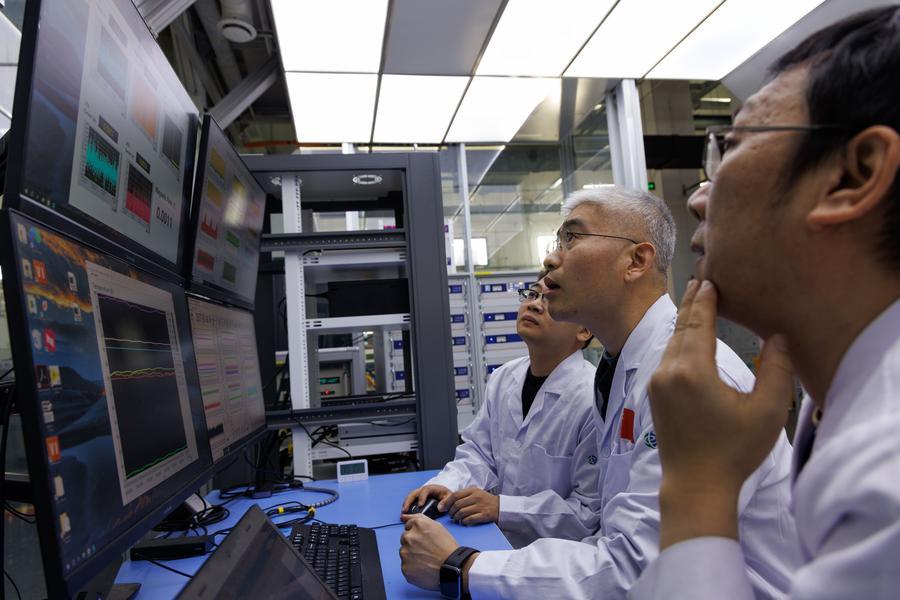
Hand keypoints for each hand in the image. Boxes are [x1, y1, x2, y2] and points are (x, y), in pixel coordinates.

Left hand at [399, 514, 458, 589]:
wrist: (452, 567)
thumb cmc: (447, 548)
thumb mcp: (437, 526)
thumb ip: (418, 518)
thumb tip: (404, 517)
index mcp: (417, 525)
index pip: (408, 526)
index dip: (417, 533)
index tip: (423, 540)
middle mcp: (409, 537)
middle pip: (405, 539)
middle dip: (413, 544)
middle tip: (426, 550)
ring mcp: (405, 553)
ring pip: (404, 552)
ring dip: (411, 555)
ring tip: (426, 559)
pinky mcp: (405, 567)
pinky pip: (405, 566)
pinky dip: (412, 567)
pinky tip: (423, 567)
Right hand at [401, 484, 450, 513]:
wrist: (445, 494)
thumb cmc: (446, 495)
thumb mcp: (449, 497)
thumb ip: (446, 502)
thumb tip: (439, 508)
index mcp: (431, 488)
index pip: (425, 490)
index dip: (422, 497)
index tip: (420, 505)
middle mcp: (423, 490)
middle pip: (414, 493)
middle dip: (409, 501)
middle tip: (405, 510)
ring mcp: (419, 494)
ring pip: (410, 497)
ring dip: (406, 503)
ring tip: (403, 512)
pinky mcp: (417, 499)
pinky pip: (411, 501)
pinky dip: (407, 505)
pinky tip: (405, 513)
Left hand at [441, 487, 498, 524]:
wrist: (502, 507)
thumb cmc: (486, 501)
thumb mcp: (475, 494)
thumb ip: (463, 497)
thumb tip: (446, 503)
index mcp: (472, 490)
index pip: (455, 495)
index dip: (446, 502)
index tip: (441, 508)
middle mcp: (476, 497)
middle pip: (457, 505)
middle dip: (451, 511)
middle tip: (450, 515)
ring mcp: (481, 506)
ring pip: (462, 512)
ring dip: (456, 517)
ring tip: (456, 519)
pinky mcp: (484, 515)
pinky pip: (469, 519)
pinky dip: (464, 522)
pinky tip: (464, 522)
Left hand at [649, 280, 794, 547]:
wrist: (695, 485)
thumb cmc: (734, 450)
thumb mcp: (767, 411)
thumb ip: (776, 370)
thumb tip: (778, 337)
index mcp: (693, 370)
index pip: (699, 324)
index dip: (706, 301)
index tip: (711, 280)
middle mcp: (669, 371)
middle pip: (681, 328)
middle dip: (692, 303)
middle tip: (701, 280)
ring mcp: (657, 382)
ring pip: (671, 342)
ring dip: (684, 321)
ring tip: (695, 302)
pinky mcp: (654, 394)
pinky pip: (666, 357)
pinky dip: (677, 340)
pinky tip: (686, 337)